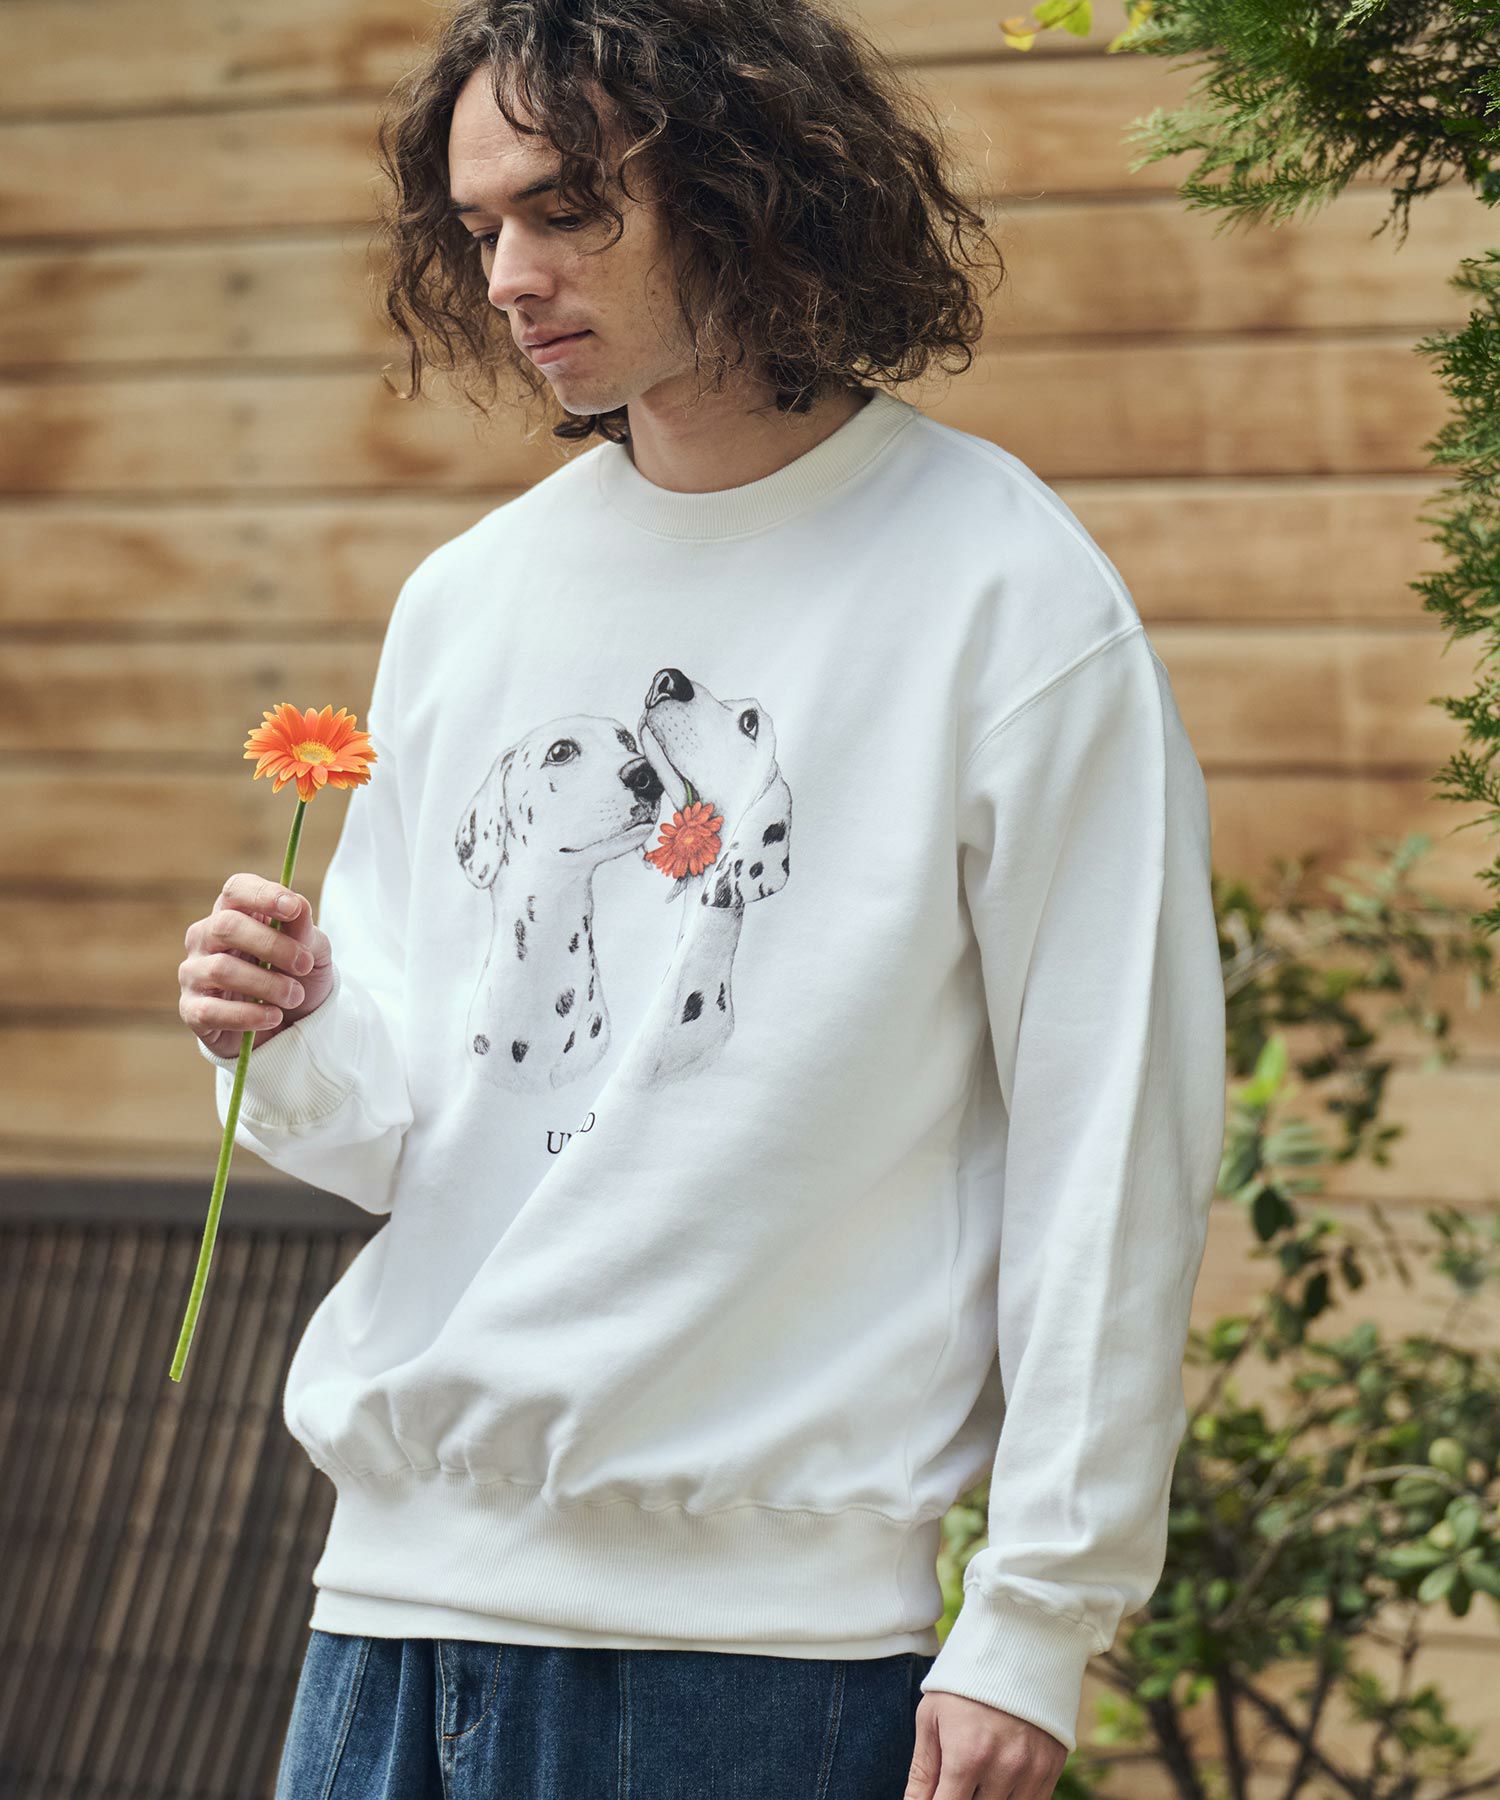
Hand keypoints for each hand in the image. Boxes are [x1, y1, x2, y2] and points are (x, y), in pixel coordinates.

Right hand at [179, 872, 333, 1057]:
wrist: (291, 1027)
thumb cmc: (296, 978)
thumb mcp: (312, 952)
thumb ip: (303, 930)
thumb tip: (297, 907)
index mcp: (235, 913)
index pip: (236, 889)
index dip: (262, 894)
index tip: (293, 908)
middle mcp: (205, 938)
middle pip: (226, 926)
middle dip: (271, 945)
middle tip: (304, 965)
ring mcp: (194, 973)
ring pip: (221, 970)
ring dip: (267, 984)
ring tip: (295, 996)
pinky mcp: (192, 1010)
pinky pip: (213, 1011)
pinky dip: (249, 1014)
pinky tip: (273, 1017)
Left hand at [904, 1691, 1068, 1799]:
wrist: (1016, 1644)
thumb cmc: (964, 1682)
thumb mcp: (931, 1718)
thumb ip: (922, 1773)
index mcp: (968, 1755)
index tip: (937, 1794)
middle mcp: (1004, 1768)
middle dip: (961, 1797)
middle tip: (957, 1776)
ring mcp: (1033, 1770)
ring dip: (988, 1798)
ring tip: (977, 1775)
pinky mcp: (1052, 1767)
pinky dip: (1013, 1797)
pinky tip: (998, 1777)